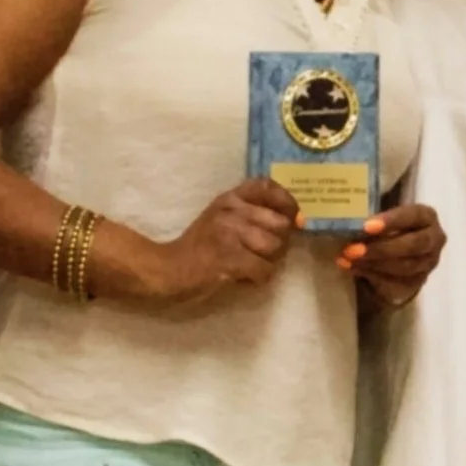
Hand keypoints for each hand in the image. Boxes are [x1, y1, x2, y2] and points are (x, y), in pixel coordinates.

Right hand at [138, 180, 300, 306]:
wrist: (166, 269)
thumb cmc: (199, 247)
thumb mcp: (222, 218)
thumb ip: (254, 213)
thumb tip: (299, 220)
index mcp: (230, 198)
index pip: (267, 186)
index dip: (287, 201)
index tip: (292, 217)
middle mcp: (230, 211)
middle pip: (280, 224)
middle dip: (280, 243)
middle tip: (262, 254)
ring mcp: (229, 234)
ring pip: (275, 248)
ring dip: (268, 262)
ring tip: (250, 265)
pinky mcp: (228, 258)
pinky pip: (265, 270)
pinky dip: (259, 278)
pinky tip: (244, 277)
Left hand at [337, 202, 446, 306]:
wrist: (400, 251)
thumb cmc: (390, 226)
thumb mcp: (385, 218)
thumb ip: (374, 221)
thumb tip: (350, 226)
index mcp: (427, 216)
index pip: (413, 215)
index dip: (391, 221)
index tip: (366, 226)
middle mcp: (434, 239)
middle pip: (412, 245)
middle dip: (381, 248)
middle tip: (352, 250)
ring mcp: (428, 263)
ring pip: (404, 267)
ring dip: (373, 264)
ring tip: (348, 259)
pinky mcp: (419, 282)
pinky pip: (396, 282)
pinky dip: (372, 275)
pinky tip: (353, 268)